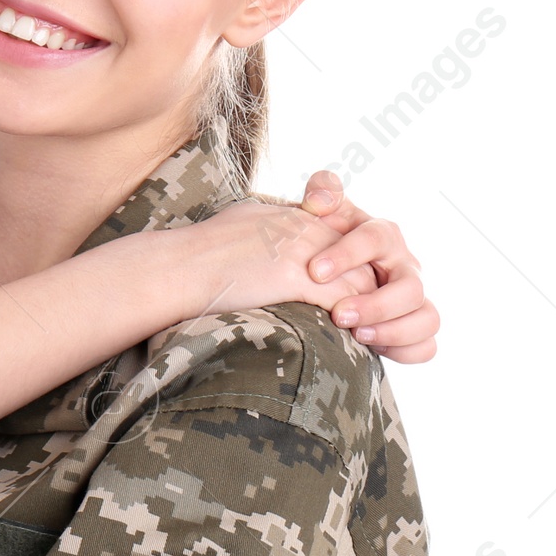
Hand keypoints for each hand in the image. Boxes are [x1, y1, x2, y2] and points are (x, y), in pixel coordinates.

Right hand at [190, 199, 376, 322]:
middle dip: (371, 291)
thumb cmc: (200, 252)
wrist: (182, 267)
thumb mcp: (243, 222)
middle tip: (374, 320)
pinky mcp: (300, 280)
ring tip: (369, 335)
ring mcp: (306, 253)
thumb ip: (270, 228)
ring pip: (363, 280)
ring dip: (370, 310)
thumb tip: (271, 242)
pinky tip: (352, 338)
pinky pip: (347, 301)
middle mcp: (308, 229)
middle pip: (363, 258)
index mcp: (295, 217)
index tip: (354, 292)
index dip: (354, 268)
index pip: (347, 238)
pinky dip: (356, 322)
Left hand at [296, 170, 438, 362]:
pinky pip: (427, 346)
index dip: (348, 254)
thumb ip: (322, 193)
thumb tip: (323, 197)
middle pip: (411, 287)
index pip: (375, 238)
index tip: (314, 271)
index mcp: (382, 235)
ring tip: (358, 336)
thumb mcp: (319, 213)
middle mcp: (405, 266)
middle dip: (375, 304)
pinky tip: (370, 349)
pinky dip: (405, 351)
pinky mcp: (412, 327)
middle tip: (339, 315)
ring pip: (428, 318)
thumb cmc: (320, 239)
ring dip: (394, 331)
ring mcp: (413, 299)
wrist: (323, 269)